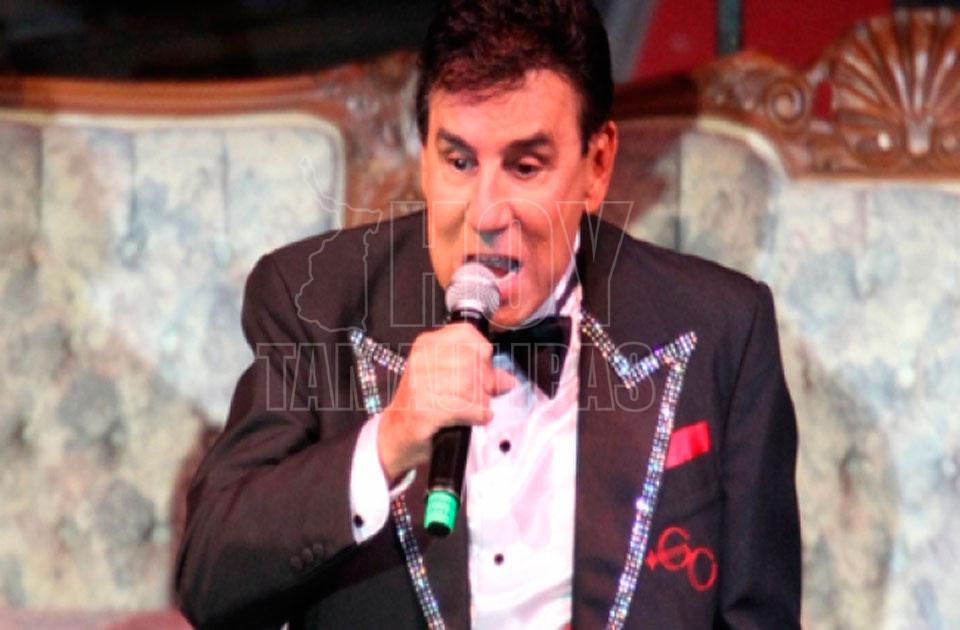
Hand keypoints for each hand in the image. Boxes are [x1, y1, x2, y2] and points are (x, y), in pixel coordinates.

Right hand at [378, 323, 515, 479]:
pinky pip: (463, 408)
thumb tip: (508, 380)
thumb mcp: (451, 381)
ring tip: (477, 408)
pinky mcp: (423, 408)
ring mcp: (420, 384)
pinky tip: (475, 418)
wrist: (398, 433)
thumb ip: (480, 375)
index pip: (467, 334)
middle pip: (472, 361)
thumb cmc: (426, 404)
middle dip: (485, 382)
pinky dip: (476, 415)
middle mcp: (422, 360)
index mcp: (428, 345)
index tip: (484, 371)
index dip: (483, 353)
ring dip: (481, 401)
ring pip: (470, 385)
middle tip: (484, 395)